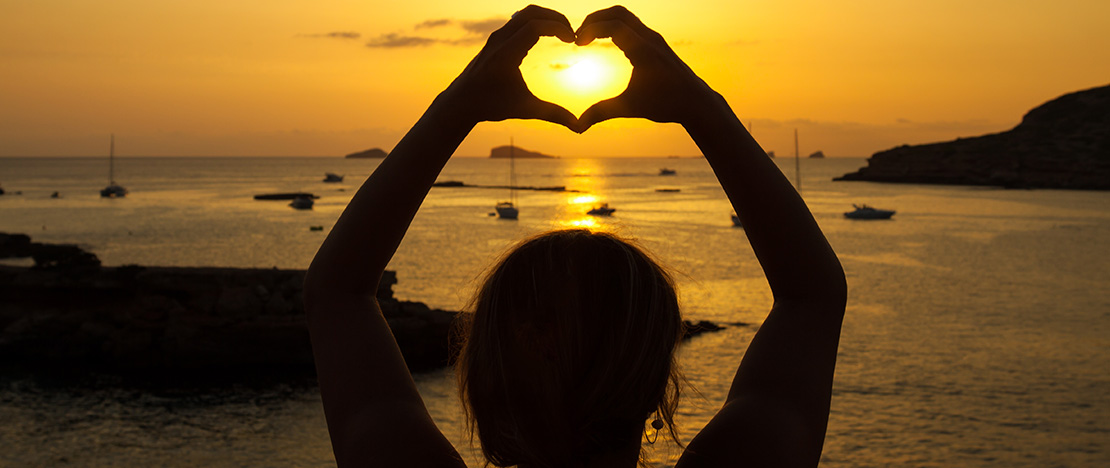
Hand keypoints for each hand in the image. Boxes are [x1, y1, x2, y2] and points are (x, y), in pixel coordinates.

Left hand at [439, 5, 578, 131]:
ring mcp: (496, 37)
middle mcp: (499, 41)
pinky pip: (518, 21)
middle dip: (555, 18)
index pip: (534, 27)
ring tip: (563, 33)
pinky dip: (536, 21)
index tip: (573, 40)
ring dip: (546, 18)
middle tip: (572, 32)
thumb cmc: (491, 106)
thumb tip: (579, 127)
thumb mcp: (524, 110)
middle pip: (531, 13)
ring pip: (524, 14)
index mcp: (505, 55)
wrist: (461, 102)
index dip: (558, 28)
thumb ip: (552, 115)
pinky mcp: (496, 38)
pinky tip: (548, 34)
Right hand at [575, 6, 719, 131]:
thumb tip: (578, 127)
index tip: (577, 43)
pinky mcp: (655, 42)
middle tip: (578, 35)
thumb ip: (602, 113)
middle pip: (618, 12)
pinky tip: (604, 40)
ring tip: (587, 37)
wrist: (695, 102)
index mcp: (644, 51)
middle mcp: (650, 39)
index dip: (591, 30)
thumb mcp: (630, 108)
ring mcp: (654, 38)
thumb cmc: (665, 104)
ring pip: (625, 15)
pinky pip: (631, 24)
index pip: (613, 26)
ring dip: (604, 20)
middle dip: (594, 19)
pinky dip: (614, 25)